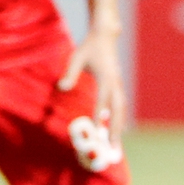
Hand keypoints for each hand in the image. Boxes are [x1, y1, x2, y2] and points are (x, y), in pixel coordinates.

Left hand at [58, 23, 127, 137]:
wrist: (105, 36)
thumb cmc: (89, 47)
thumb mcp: (76, 57)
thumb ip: (70, 74)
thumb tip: (62, 88)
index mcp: (106, 78)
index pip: (103, 101)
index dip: (101, 117)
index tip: (99, 132)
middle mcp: (115, 84)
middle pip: (118, 112)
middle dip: (117, 130)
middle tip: (113, 148)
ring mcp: (119, 85)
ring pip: (122, 111)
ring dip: (120, 128)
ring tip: (116, 145)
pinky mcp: (118, 86)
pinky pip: (120, 106)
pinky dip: (119, 120)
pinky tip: (116, 130)